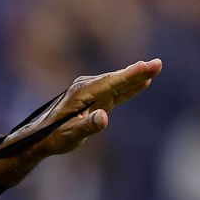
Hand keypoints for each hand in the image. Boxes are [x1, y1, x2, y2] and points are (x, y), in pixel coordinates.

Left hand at [18, 58, 163, 158]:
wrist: (40, 136)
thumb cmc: (53, 136)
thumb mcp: (70, 135)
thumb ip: (87, 126)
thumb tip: (103, 117)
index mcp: (81, 93)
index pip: (110, 83)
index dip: (129, 76)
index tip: (145, 67)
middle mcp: (86, 87)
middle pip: (117, 79)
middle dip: (137, 72)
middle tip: (158, 64)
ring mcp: (91, 91)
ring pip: (118, 83)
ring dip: (136, 76)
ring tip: (155, 67)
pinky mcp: (94, 97)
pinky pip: (116, 90)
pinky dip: (129, 85)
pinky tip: (143, 80)